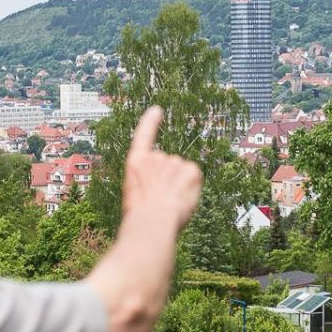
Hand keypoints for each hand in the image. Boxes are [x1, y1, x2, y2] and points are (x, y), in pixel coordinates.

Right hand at [121, 106, 201, 233]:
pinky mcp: (190, 169)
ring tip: (169, 203)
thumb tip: (169, 189)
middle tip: (160, 201)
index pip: (144, 136)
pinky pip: (194, 176)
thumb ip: (150, 185)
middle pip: (169, 166)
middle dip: (169, 182)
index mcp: (136, 164)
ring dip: (179, 187)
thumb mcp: (137, 198)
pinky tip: (182, 197)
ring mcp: (172, 161)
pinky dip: (193, 187)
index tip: (157, 110)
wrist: (152, 221)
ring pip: (182, 173)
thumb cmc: (142, 218)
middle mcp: (154, 158)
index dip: (151, 122)